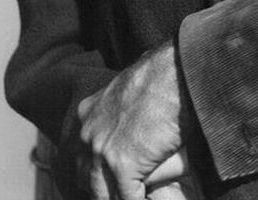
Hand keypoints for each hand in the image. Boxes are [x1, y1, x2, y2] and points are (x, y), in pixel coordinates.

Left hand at [77, 43, 190, 199]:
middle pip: (86, 177)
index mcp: (87, 113)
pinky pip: (127, 197)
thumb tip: (132, 94)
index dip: (97, 167)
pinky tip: (147, 199)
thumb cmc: (161, 71)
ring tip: (131, 196)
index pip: (83, 153)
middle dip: (102, 187)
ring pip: (102, 193)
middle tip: (120, 189)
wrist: (175, 72)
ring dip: (118, 197)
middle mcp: (88, 135)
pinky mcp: (123, 165)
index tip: (111, 173)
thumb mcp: (129, 82)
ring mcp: (103, 152)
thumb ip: (121, 99)